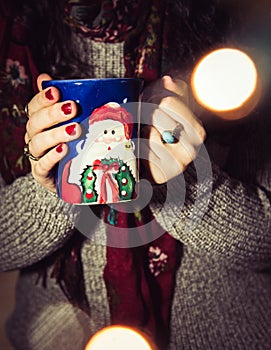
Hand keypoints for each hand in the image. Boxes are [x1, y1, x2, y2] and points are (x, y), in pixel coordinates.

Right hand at [24, 74, 80, 191]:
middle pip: (36, 123)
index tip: (57, 92)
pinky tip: (64, 150)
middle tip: (73, 108)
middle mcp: (33, 137)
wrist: (70, 176)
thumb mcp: (69, 122)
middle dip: (53, 114)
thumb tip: (45, 77)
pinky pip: (43, 165)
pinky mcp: (41, 173)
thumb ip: (60, 101)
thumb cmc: (71, 145)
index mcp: (38, 122)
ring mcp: (36, 156)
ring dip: (56, 134)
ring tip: (75, 129)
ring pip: (38, 143)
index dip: (43, 99)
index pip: (34, 107)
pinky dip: (52, 157)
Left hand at [141, 75, 205, 183]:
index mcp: (197, 130)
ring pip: (151, 134)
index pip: (170, 102)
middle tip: (144, 118)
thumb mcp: (168, 110)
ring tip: (144, 134)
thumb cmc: (159, 133)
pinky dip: (139, 147)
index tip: (151, 102)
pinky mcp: (163, 174)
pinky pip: (144, 150)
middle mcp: (192, 148)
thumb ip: (173, 93)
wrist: (150, 164)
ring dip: (143, 131)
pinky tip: (142, 148)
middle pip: (158, 116)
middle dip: (147, 113)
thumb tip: (168, 80)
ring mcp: (179, 163)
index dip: (155, 98)